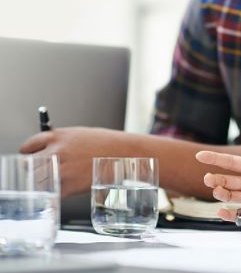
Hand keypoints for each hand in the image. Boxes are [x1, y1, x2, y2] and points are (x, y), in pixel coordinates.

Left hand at [19, 127, 133, 197]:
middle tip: (42, 172)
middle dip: (33, 169)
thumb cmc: (107, 144)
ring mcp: (61, 169)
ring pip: (37, 181)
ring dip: (43, 182)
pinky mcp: (69, 185)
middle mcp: (56, 152)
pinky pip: (53, 192)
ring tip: (56, 182)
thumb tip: (48, 151)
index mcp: (57, 136)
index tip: (31, 158)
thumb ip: (61, 142)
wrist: (125, 154)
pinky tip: (67, 187)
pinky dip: (57, 192)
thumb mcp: (80, 135)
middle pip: (28, 165)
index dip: (29, 154)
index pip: (28, 146)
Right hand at [195, 110, 240, 219]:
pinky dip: (229, 214)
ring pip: (230, 195)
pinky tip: (221, 212)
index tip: (200, 155)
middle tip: (207, 178)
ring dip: (220, 193)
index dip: (216, 158)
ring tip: (215, 191)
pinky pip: (239, 214)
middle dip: (215, 179)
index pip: (232, 162)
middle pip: (227, 179)